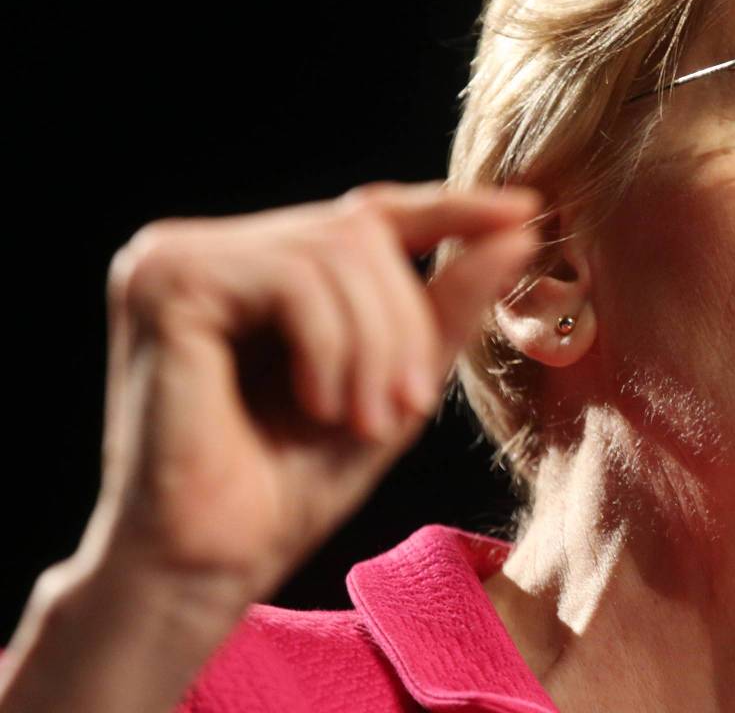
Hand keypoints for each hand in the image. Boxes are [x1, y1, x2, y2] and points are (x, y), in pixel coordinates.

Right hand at [84, 180, 539, 607]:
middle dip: (403, 322)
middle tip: (407, 407)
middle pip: (360, 229)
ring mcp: (177, 257)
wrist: (206, 567)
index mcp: (256, 266)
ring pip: (337, 251)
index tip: (527, 211)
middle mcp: (210, 247)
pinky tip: (317, 407)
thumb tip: (520, 229)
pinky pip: (295, 280)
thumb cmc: (290, 487)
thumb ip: (450, 306)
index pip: (368, 214)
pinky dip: (330, 348)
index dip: (450, 208)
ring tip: (364, 421)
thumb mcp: (396, 385)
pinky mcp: (166, 281)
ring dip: (374, 346)